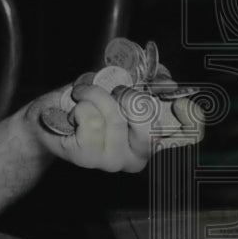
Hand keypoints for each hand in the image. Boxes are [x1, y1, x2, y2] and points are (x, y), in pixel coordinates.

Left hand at [26, 84, 204, 172]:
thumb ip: (146, 79)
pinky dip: (81, 103)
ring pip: (114, 117)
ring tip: (84, 93)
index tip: (171, 95)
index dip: (188, 113)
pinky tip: (75, 110)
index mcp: (154, 136)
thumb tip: (165, 80)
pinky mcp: (88, 158)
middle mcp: (139, 154)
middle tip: (114, 90)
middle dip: (128, 97)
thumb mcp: (119, 83)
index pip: (189, 131)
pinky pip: (90, 120)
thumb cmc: (87, 101)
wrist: (48, 115)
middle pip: (149, 125)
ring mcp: (113, 160)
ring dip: (95, 94)